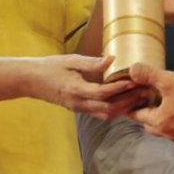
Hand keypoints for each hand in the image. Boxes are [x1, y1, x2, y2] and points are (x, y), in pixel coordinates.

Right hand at [26, 52, 144, 117]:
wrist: (31, 81)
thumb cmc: (50, 67)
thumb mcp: (70, 60)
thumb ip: (91, 62)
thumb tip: (112, 59)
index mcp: (76, 90)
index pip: (103, 93)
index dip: (120, 88)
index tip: (135, 80)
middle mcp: (78, 103)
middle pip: (107, 108)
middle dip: (127, 102)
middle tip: (143, 92)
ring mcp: (78, 108)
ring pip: (104, 114)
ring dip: (122, 108)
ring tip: (137, 97)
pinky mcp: (78, 109)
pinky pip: (98, 113)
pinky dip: (113, 109)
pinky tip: (123, 101)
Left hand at [129, 64, 173, 140]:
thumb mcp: (167, 80)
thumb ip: (148, 75)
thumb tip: (132, 70)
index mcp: (159, 122)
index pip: (137, 116)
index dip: (131, 105)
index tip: (125, 98)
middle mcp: (167, 132)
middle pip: (147, 123)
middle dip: (142, 111)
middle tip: (139, 97)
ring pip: (159, 125)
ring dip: (155, 114)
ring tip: (154, 98)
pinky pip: (170, 124)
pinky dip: (166, 115)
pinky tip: (170, 102)